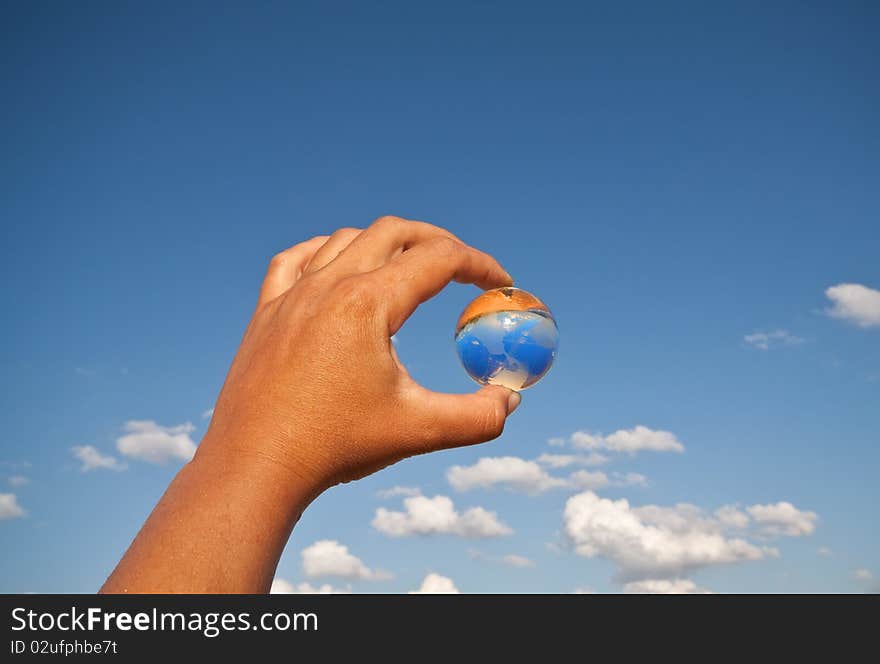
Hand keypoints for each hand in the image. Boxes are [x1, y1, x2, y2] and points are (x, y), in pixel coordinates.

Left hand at [197, 216, 519, 494]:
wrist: (254, 467)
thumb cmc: (335, 447)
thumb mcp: (418, 431)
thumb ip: (477, 417)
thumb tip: (510, 401)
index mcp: (366, 303)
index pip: (438, 258)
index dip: (480, 265)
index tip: (502, 282)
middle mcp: (327, 286)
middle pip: (395, 232)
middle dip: (438, 240)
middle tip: (463, 267)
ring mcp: (291, 296)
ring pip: (346, 239)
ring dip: (387, 243)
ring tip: (410, 267)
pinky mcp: (266, 313)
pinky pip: (295, 259)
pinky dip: (326, 251)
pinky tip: (336, 265)